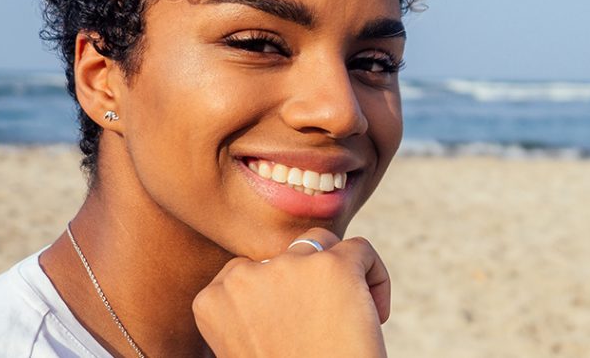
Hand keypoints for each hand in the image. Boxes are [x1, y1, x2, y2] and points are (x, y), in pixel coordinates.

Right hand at [193, 228, 390, 356]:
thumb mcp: (249, 346)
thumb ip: (253, 310)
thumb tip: (277, 277)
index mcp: (212, 299)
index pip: (252, 271)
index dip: (281, 297)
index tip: (296, 331)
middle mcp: (244, 276)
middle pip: (288, 255)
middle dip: (309, 284)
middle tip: (323, 329)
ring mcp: (289, 266)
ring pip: (324, 245)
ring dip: (340, 277)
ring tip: (350, 319)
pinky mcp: (334, 266)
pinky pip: (362, 250)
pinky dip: (376, 278)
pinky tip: (377, 315)